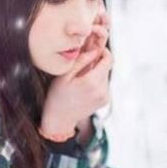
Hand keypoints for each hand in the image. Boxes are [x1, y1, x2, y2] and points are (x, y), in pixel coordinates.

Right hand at [39, 0, 112, 140]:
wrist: (60, 118)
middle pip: (107, 67)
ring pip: (106, 75)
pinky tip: (83, 86)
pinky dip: (96, 81)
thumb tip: (94, 51)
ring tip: (81, 77)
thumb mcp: (64, 75)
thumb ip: (81, 61)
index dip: (104, 51)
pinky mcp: (105, 101)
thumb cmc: (58, 95)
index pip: (109, 60)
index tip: (94, 49)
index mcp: (92, 82)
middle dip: (98, 62)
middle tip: (83, 63)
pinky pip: (104, 84)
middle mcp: (102, 90)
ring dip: (97, 72)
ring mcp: (105, 97)